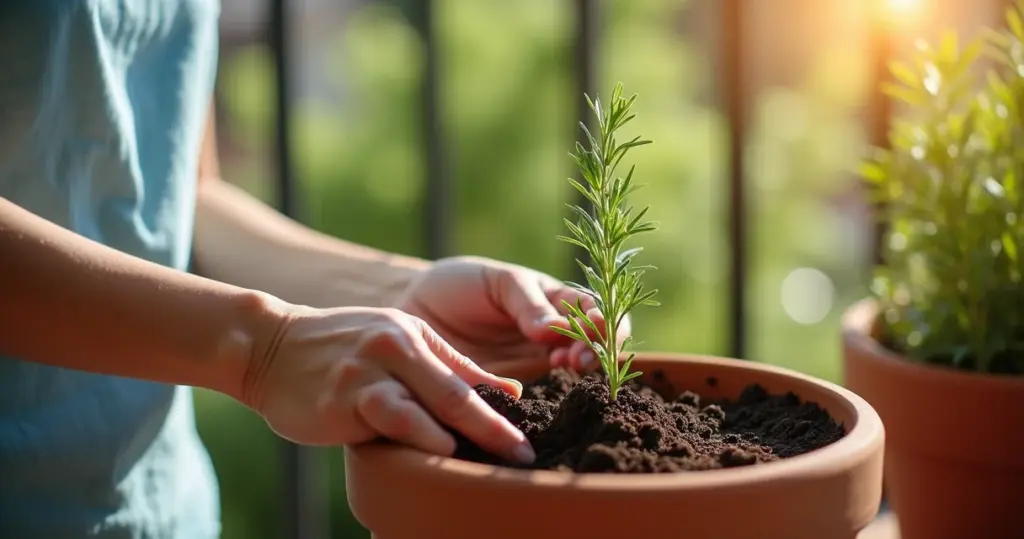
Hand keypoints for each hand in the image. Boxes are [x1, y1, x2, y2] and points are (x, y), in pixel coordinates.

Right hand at [241, 304, 535, 462]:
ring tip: (494, 462)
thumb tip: (508, 392)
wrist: (268, 345)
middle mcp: (399, 345)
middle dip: (497, 428)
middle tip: (524, 456)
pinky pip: (396, 415)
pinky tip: (441, 450)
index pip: (469, 375)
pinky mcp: (348, 393)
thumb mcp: (395, 344)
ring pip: (434, 403)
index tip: (527, 439)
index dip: (502, 409)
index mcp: (415, 334)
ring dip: (468, 434)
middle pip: (460, 393)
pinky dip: (422, 434)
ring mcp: (374, 368)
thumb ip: (447, 367)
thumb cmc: (337, 352)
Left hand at [395, 256, 630, 369]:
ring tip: (570, 363)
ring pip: (577, 367)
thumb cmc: (458, 285)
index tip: (594, 326)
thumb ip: (526, 303)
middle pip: (596, 341)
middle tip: (580, 354)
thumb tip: (556, 329)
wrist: (415, 311)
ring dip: (582, 364)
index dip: (604, 318)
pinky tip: (547, 383)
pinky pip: (544, 394)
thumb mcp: (495, 282)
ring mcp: (537, 360)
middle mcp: (554, 332)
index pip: (596, 308)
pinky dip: (554, 392)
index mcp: (554, 298)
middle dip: (598, 347)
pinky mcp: (515, 387)